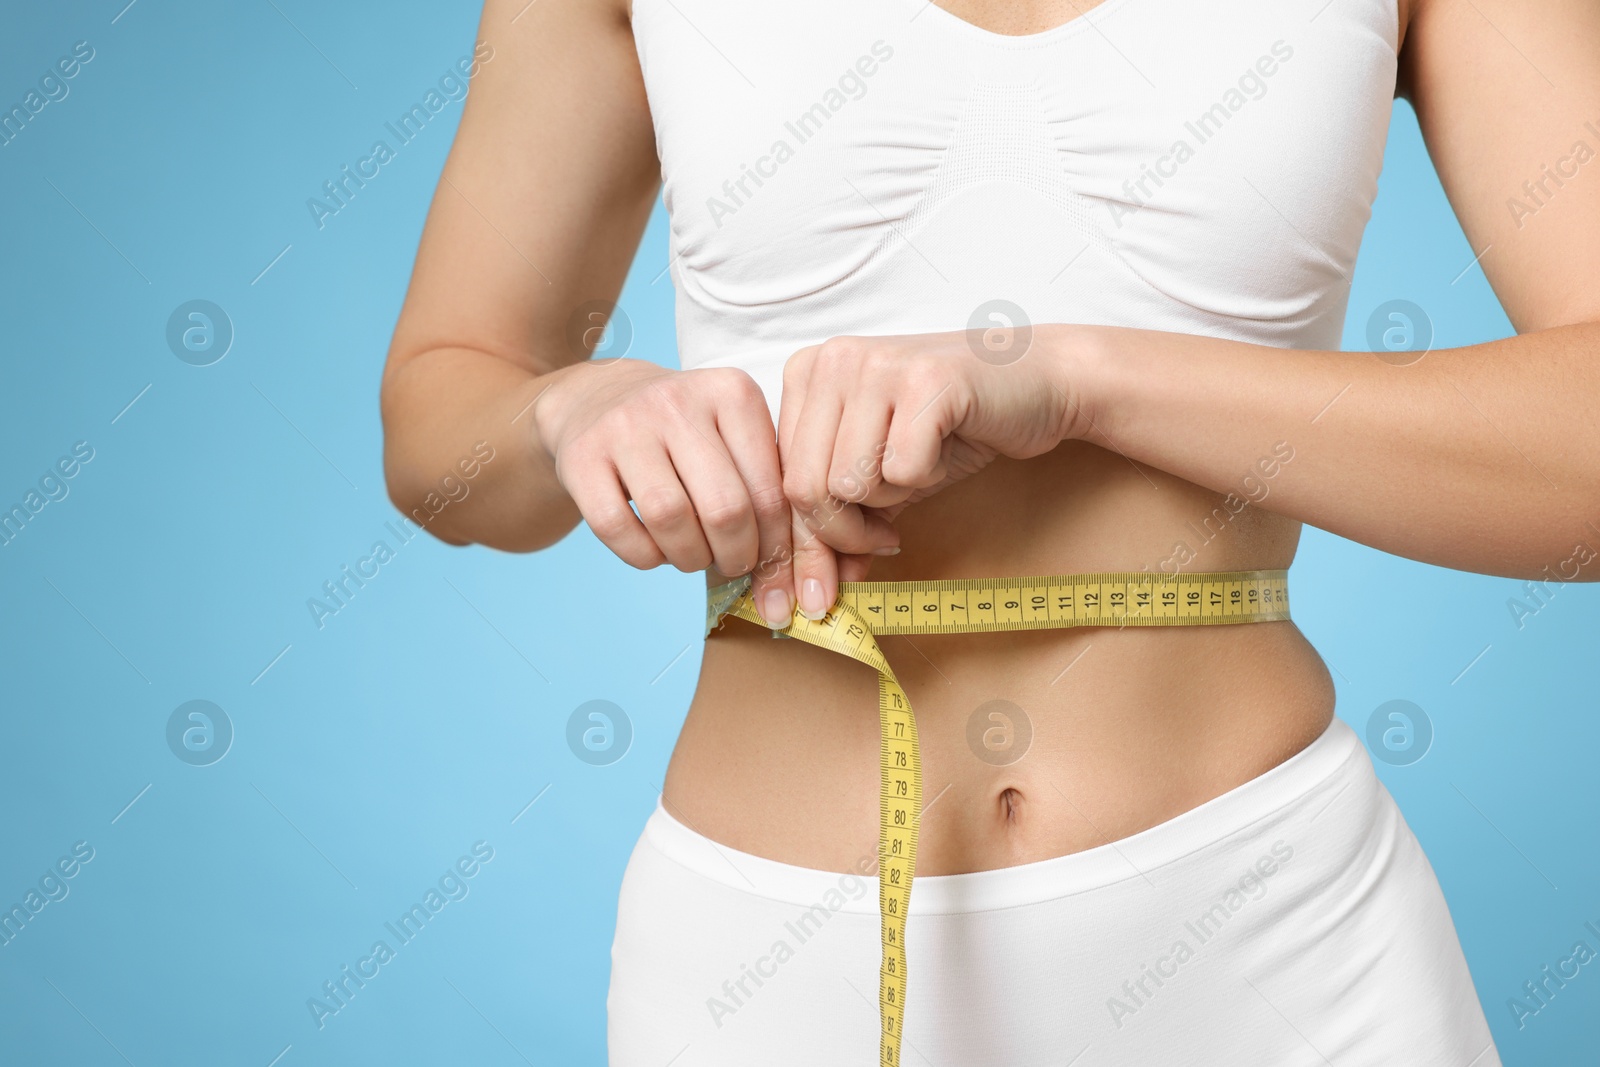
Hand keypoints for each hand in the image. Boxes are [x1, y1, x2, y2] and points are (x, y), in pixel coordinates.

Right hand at [535, 358, 898, 626]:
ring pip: (671, 519)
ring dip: (690, 558)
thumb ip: (770, 497)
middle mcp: (679, 400)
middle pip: (726, 509)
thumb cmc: (685, 436)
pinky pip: (618, 528)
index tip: (777, 572)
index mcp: (733, 393)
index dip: (779, 546)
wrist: (597, 400)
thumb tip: (797, 590)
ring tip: (695, 556)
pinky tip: (655, 549)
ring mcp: (625, 425)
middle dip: (738, 557)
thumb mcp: (733, 440)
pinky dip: (644, 556)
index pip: (772, 490)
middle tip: (735, 565)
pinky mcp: (582, 455)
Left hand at [777, 327, 1085, 618]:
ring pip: (848, 484)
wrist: (1040, 383)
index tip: (826, 585)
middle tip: (887, 538)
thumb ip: (839, 520)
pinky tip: (944, 452)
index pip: (779, 479)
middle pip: (804, 487)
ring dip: (889, 501)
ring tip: (919, 472)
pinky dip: (926, 478)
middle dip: (845, 536)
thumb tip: (811, 592)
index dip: (806, 541)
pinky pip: (903, 471)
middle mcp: (832, 360)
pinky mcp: (926, 379)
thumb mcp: (880, 475)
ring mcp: (877, 365)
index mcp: (807, 373)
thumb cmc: (954, 430)